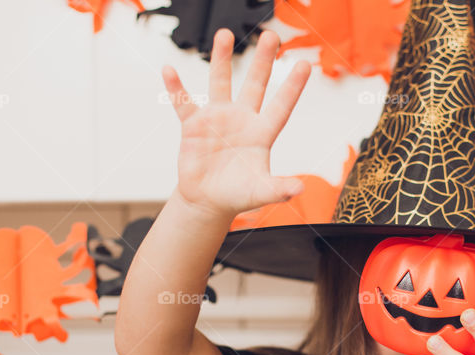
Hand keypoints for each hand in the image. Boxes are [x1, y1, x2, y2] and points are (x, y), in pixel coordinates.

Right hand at [162, 29, 310, 217]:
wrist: (208, 201)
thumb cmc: (238, 195)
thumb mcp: (261, 192)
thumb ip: (279, 189)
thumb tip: (300, 188)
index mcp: (261, 133)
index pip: (281, 106)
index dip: (292, 87)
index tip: (305, 64)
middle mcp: (242, 120)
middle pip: (255, 85)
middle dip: (263, 61)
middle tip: (271, 36)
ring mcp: (217, 119)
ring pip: (221, 83)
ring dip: (221, 59)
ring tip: (225, 34)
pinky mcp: (194, 126)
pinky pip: (184, 103)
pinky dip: (176, 88)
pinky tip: (170, 70)